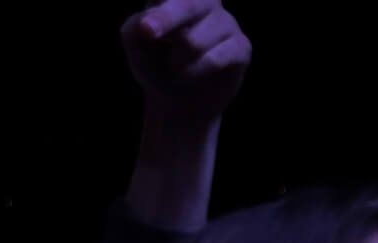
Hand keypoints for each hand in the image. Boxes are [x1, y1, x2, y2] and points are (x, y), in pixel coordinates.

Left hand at [121, 0, 250, 126]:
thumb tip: (148, 25)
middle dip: (167, 18)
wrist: (180, 98)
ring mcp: (226, 22)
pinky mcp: (241, 46)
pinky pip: (216, 58)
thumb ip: (136, 26)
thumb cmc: (155, 62)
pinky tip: (193, 75)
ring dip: (178, 61)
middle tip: (148, 32)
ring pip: (196, 41)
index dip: (162, 9)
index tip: (146, 24)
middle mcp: (205, 2)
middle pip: (189, 3)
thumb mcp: (135, 43)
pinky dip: (197, 71)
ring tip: (176, 68)